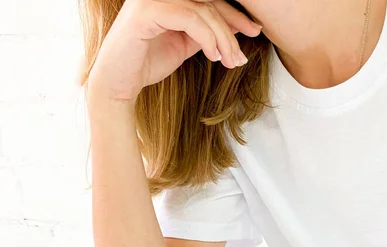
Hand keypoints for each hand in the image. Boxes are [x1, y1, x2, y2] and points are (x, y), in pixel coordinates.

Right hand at [86, 0, 262, 102]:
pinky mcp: (145, 11)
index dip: (233, 14)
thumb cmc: (146, 64)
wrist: (118, 85)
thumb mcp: (184, 44)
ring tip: (230, 61)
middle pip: (208, 1)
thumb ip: (204, 32)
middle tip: (242, 55)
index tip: (254, 31)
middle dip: (232, 27)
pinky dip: (207, 37)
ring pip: (202, 10)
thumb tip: (233, 28)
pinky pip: (189, 18)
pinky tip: (215, 57)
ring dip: (222, 38)